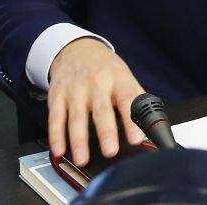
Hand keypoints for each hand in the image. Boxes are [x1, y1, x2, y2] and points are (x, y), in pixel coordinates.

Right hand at [48, 37, 145, 165]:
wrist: (77, 48)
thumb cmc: (105, 68)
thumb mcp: (125, 77)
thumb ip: (137, 100)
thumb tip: (150, 127)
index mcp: (118, 80)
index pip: (128, 100)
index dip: (132, 120)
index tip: (136, 138)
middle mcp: (97, 84)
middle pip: (102, 110)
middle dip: (106, 131)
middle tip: (110, 151)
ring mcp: (76, 89)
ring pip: (77, 117)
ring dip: (79, 139)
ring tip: (82, 158)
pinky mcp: (58, 95)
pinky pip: (55, 117)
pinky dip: (56, 135)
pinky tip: (58, 150)